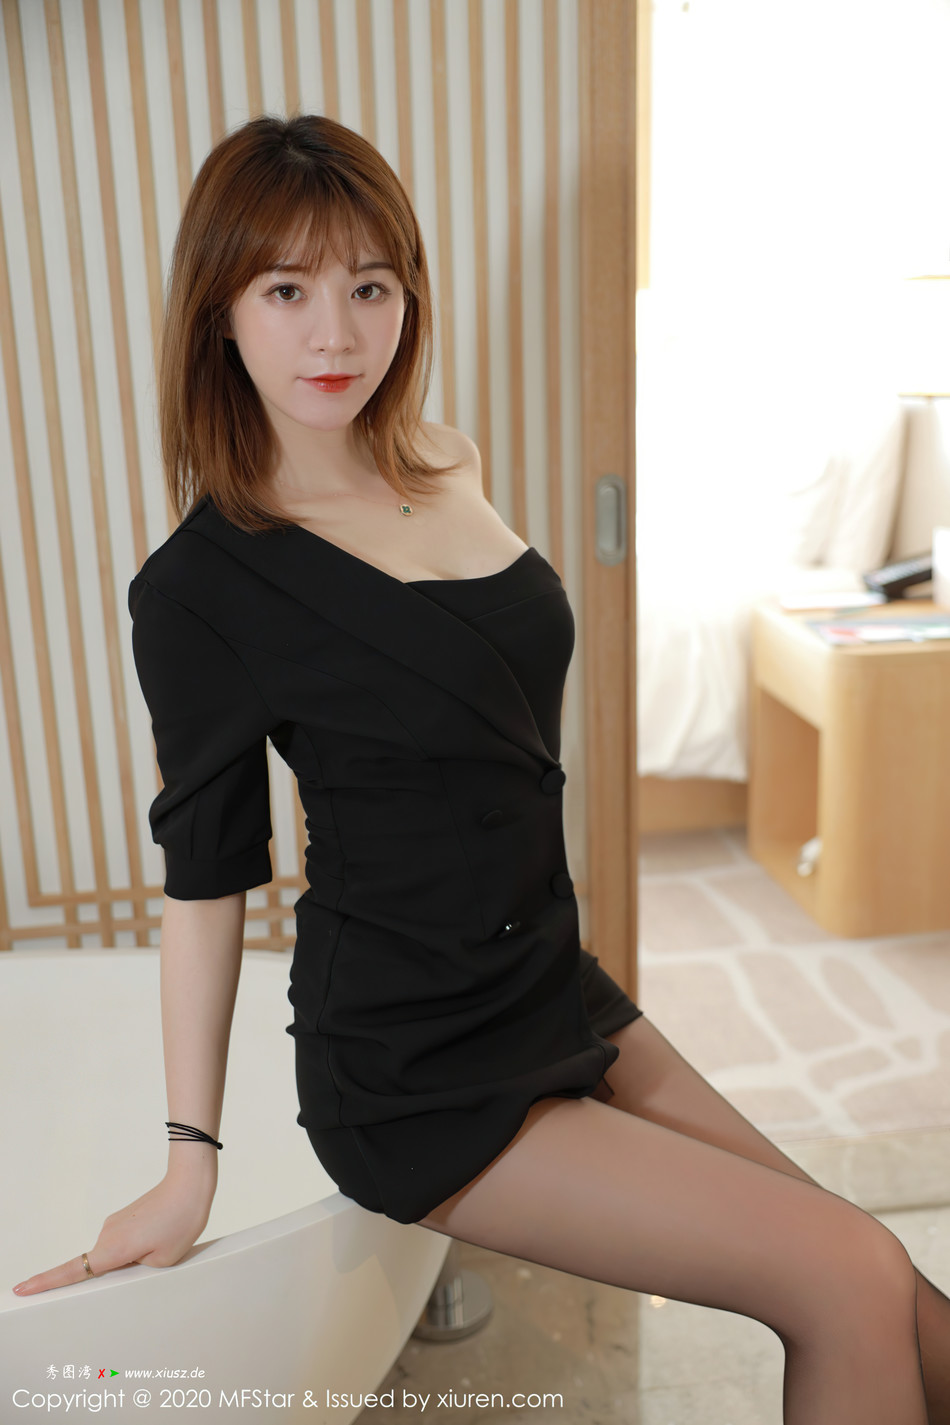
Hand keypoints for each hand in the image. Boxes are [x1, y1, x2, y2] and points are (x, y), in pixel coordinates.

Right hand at [11, 1170, 216, 1296]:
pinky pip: (123, 1241)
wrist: (190, 1182)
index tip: (21, 1288)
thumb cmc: (181, 1221)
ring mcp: (114, 1223)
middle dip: (118, 1274)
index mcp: (114, 1248)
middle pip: (100, 1266)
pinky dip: (136, 1246)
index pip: (73, 1271)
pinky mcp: (124, 1216)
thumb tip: (125, 1264)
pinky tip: (161, 1236)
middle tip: (146, 1261)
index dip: (46, 1282)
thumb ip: (136, 1271)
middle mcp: (107, 1233)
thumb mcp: (163, 1261)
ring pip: (115, 1253)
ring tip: (164, 1244)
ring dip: (133, 1257)